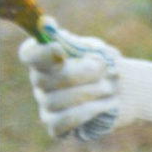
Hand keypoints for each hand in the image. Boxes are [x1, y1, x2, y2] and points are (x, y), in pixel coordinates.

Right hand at [16, 25, 151, 143]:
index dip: (40, 53)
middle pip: (43, 80)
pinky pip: (62, 123)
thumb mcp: (93, 48)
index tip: (60, 49)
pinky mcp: (56, 126)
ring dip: (89, 93)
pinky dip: (87, 113)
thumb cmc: (104, 64)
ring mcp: (46, 105)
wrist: (122, 88)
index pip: (29, 55)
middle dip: (79, 74)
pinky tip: (106, 104)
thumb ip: (73, 42)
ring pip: (55, 102)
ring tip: (110, 88)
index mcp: (45, 57)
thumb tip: (47, 25)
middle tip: (105, 69)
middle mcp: (39, 81)